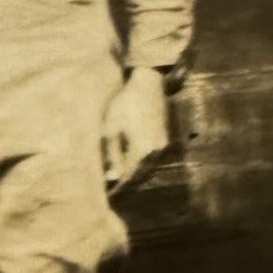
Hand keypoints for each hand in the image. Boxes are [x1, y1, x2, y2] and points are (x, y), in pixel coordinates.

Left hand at [101, 67, 168, 191]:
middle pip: (140, 174)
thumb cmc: (125, 104)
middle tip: (113, 184)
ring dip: (135, 172)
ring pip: (148, 166)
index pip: (129, 176)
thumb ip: (111, 154)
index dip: (118, 184)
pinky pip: (153, 157)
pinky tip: (132, 159)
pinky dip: (142, 161)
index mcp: (143, 150)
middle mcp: (156, 151)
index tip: (108, 189)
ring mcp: (162, 144)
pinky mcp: (164, 137)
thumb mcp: (111, 128)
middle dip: (127, 180)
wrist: (147, 83)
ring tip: (120, 173)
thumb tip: (112, 176)